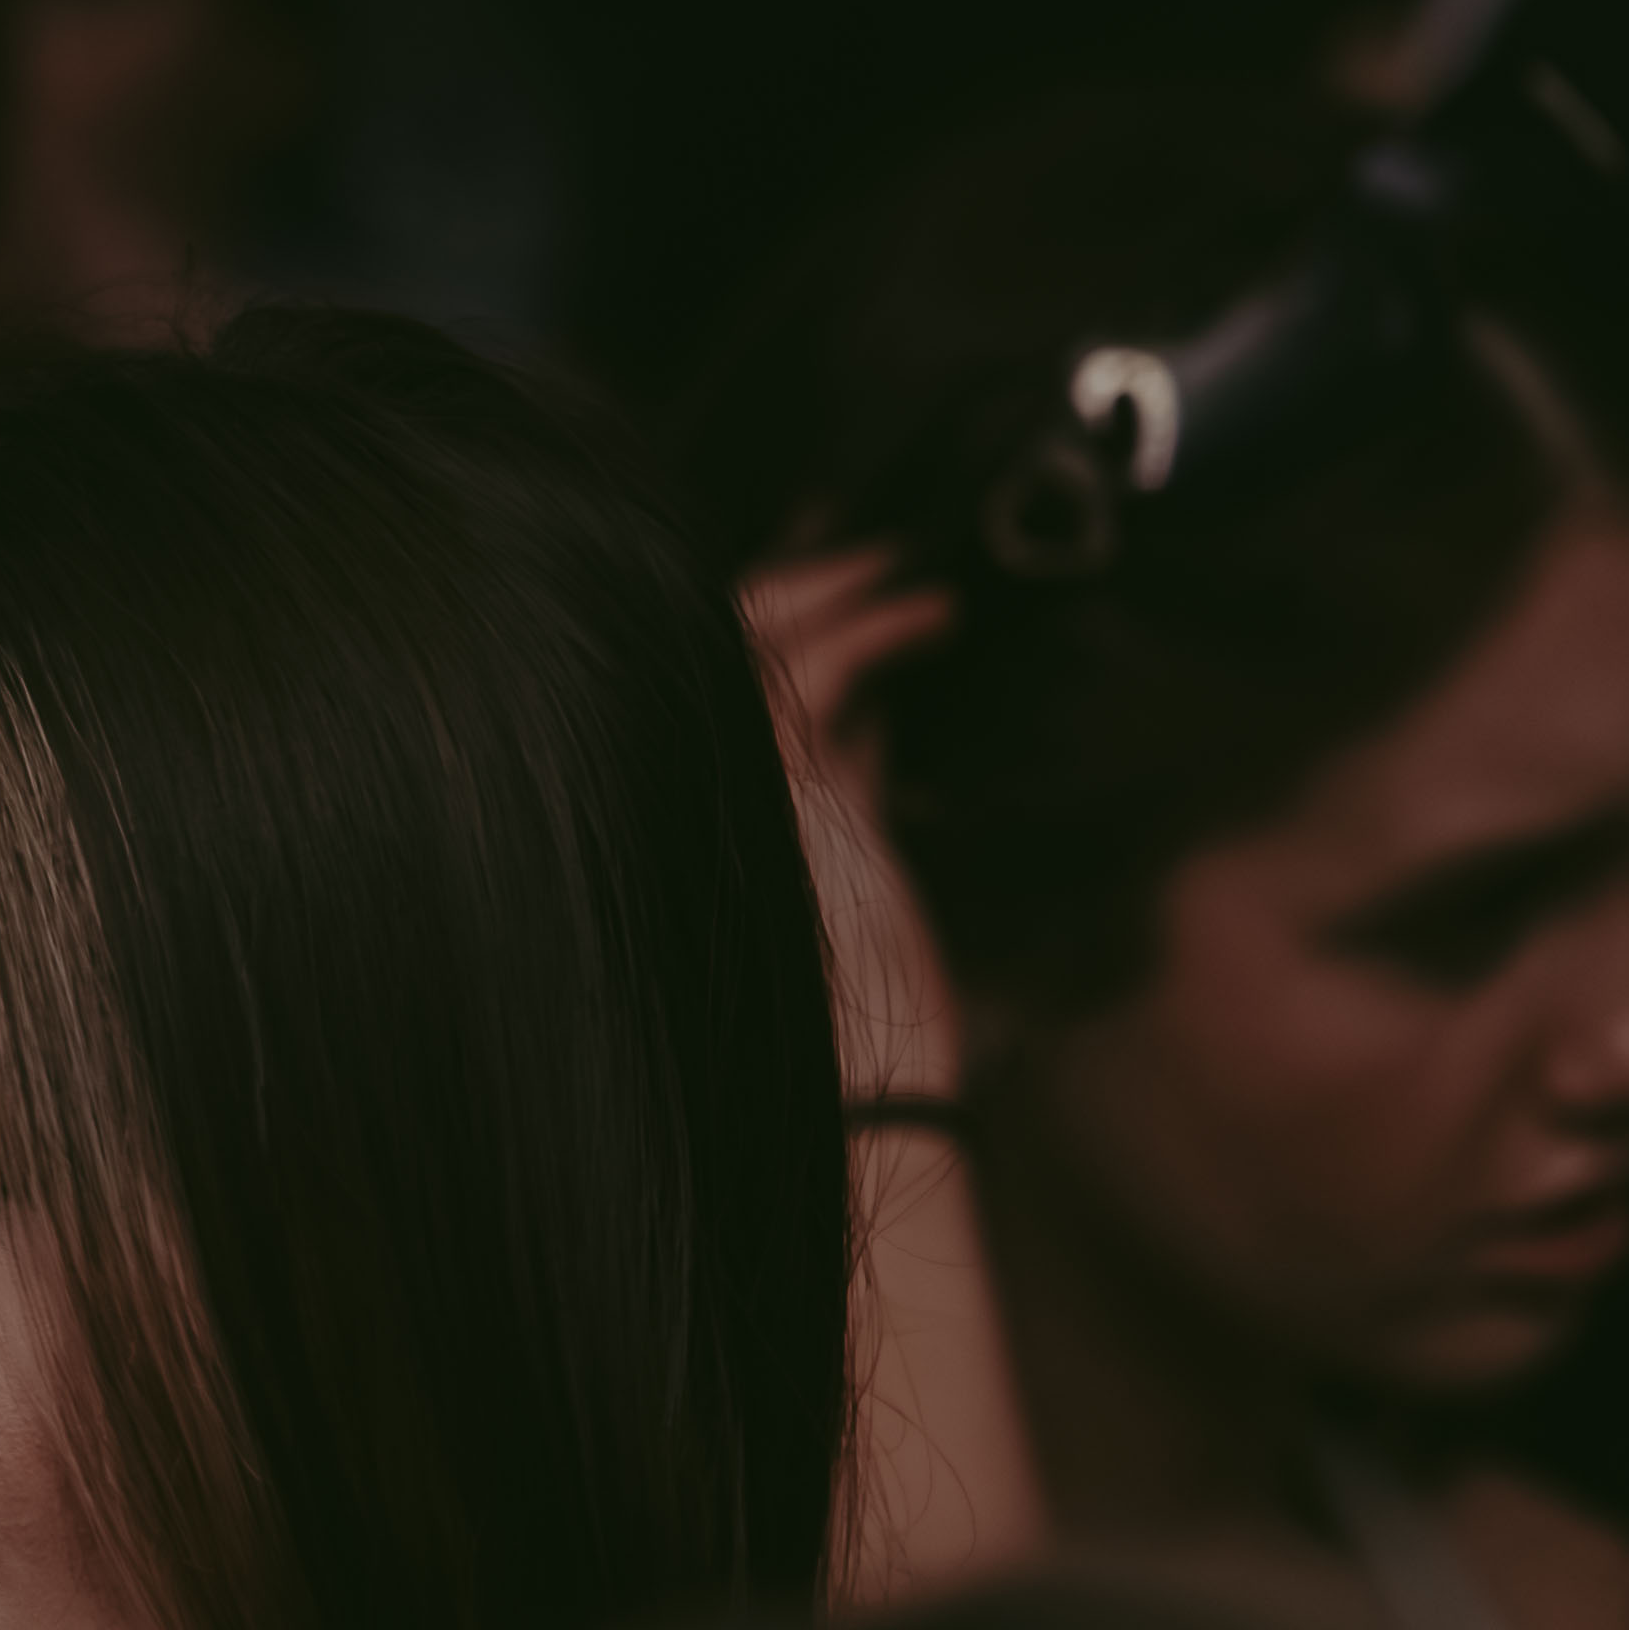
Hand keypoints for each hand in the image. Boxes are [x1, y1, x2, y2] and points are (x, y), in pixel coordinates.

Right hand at [746, 541, 964, 1110]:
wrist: (862, 1078)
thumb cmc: (862, 994)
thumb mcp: (853, 862)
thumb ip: (849, 782)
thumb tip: (878, 718)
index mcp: (704, 793)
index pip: (717, 661)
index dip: (779, 605)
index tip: (845, 573)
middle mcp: (696, 775)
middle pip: (722, 626)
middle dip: (803, 574)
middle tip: (878, 552)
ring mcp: (730, 772)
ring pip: (761, 626)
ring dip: (845, 584)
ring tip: (914, 575)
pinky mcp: (786, 782)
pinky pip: (825, 666)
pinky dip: (883, 627)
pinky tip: (932, 620)